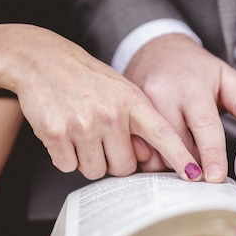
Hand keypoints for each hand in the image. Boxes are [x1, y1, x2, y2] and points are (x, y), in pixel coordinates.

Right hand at [0, 25, 201, 180]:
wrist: (40, 60)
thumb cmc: (86, 80)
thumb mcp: (122, 90)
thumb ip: (139, 121)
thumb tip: (149, 160)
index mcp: (132, 101)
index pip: (162, 134)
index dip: (180, 157)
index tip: (195, 176)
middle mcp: (111, 113)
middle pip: (125, 167)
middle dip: (114, 160)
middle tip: (102, 138)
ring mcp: (83, 124)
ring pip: (96, 171)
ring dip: (89, 160)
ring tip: (82, 133)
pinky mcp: (56, 134)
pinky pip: (68, 167)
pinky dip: (65, 156)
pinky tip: (63, 133)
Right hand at [124, 34, 235, 181]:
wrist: (156, 50)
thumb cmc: (196, 69)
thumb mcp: (225, 77)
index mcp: (191, 86)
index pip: (204, 125)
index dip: (211, 154)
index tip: (215, 178)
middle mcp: (161, 94)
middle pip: (176, 144)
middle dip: (190, 166)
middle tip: (202, 176)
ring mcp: (138, 106)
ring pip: (153, 151)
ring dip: (169, 165)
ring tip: (183, 163)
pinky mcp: (125, 116)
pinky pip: (136, 149)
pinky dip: (151, 160)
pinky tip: (162, 157)